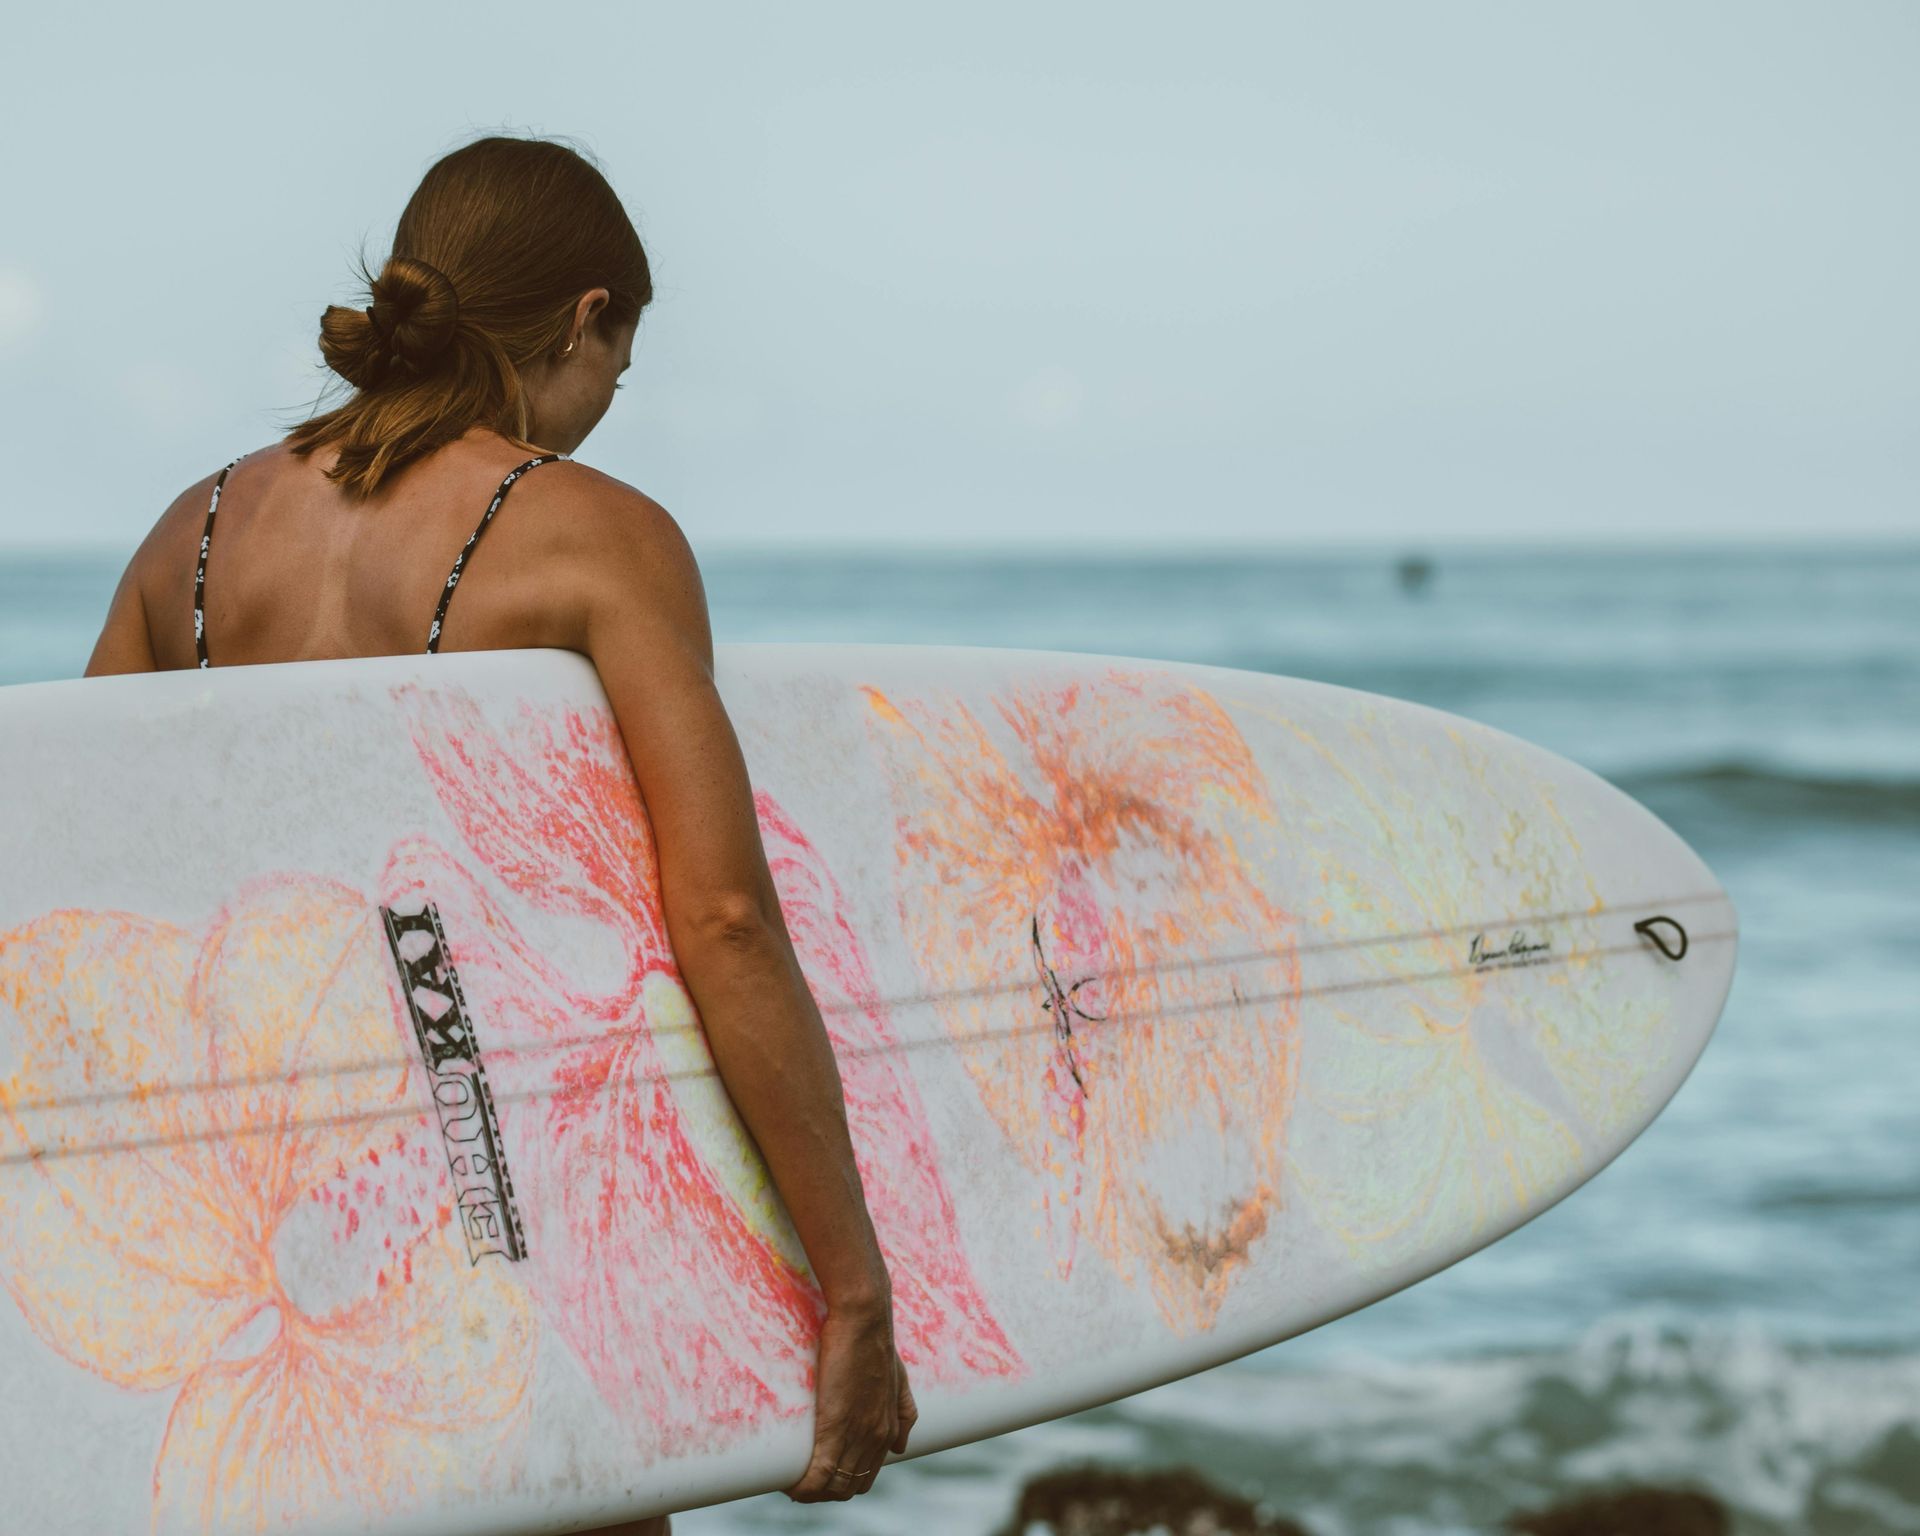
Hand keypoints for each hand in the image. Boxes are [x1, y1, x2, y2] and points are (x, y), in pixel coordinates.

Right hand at [784, 1301, 918, 1501]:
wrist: (864, 1318)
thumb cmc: (876, 1342)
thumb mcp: (899, 1379)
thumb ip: (904, 1412)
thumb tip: (900, 1448)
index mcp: (888, 1428)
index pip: (866, 1476)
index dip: (842, 1483)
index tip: (820, 1477)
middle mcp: (876, 1436)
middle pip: (850, 1486)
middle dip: (825, 1492)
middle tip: (800, 1481)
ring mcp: (858, 1432)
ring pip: (835, 1486)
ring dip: (812, 1492)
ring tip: (791, 1484)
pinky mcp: (836, 1424)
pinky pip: (820, 1474)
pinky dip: (804, 1487)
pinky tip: (791, 1486)